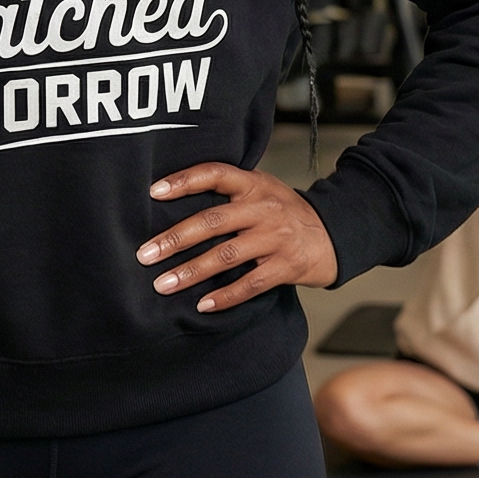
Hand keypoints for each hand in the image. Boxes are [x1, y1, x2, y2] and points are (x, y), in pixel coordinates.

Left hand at [138, 163, 336, 312]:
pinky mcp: (286, 266)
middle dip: (175, 239)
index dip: (184, 181)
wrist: (333, 234)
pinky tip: (202, 305)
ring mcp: (276, 238)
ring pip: (226, 256)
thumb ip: (228, 191)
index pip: (214, 173)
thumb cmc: (285, 212)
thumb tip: (172, 200)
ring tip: (163, 284)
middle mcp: (263, 208)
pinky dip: (225, 296)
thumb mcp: (261, 189)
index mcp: (254, 184)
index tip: (153, 192)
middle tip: (145, 254)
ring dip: (191, 272)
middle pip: (213, 221)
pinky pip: (250, 284)